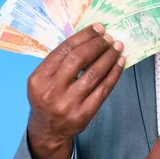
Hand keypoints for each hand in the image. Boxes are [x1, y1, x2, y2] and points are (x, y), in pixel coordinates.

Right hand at [26, 23, 124, 158]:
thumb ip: (60, 60)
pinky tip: (119, 63)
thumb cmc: (48, 97)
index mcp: (39, 77)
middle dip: (97, 44)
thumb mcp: (44, 78)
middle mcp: (52, 90)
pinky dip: (114, 73)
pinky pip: (103, 89)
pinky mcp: (84, 114)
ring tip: (117, 47)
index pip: (64, 50)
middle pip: (79, 59)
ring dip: (109, 57)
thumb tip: (89, 37)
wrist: (48, 130)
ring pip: (94, 73)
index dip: (84, 36)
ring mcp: (68, 104)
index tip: (98, 28)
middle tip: (109, 37)